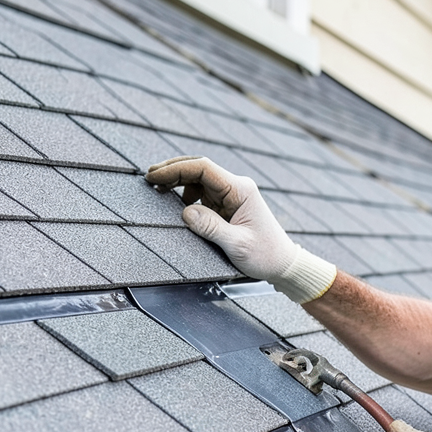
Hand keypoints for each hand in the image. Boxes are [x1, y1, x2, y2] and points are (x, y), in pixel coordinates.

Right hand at [146, 156, 335, 302]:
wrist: (282, 264)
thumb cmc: (265, 255)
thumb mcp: (237, 245)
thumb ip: (212, 228)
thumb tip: (186, 212)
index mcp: (241, 190)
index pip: (204, 168)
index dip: (176, 169)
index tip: (155, 176)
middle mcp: (236, 187)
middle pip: (199, 168)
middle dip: (173, 171)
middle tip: (148, 178)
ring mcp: (231, 195)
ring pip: (199, 179)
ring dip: (178, 181)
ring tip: (157, 189)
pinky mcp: (227, 205)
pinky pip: (202, 193)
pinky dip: (185, 194)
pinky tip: (175, 202)